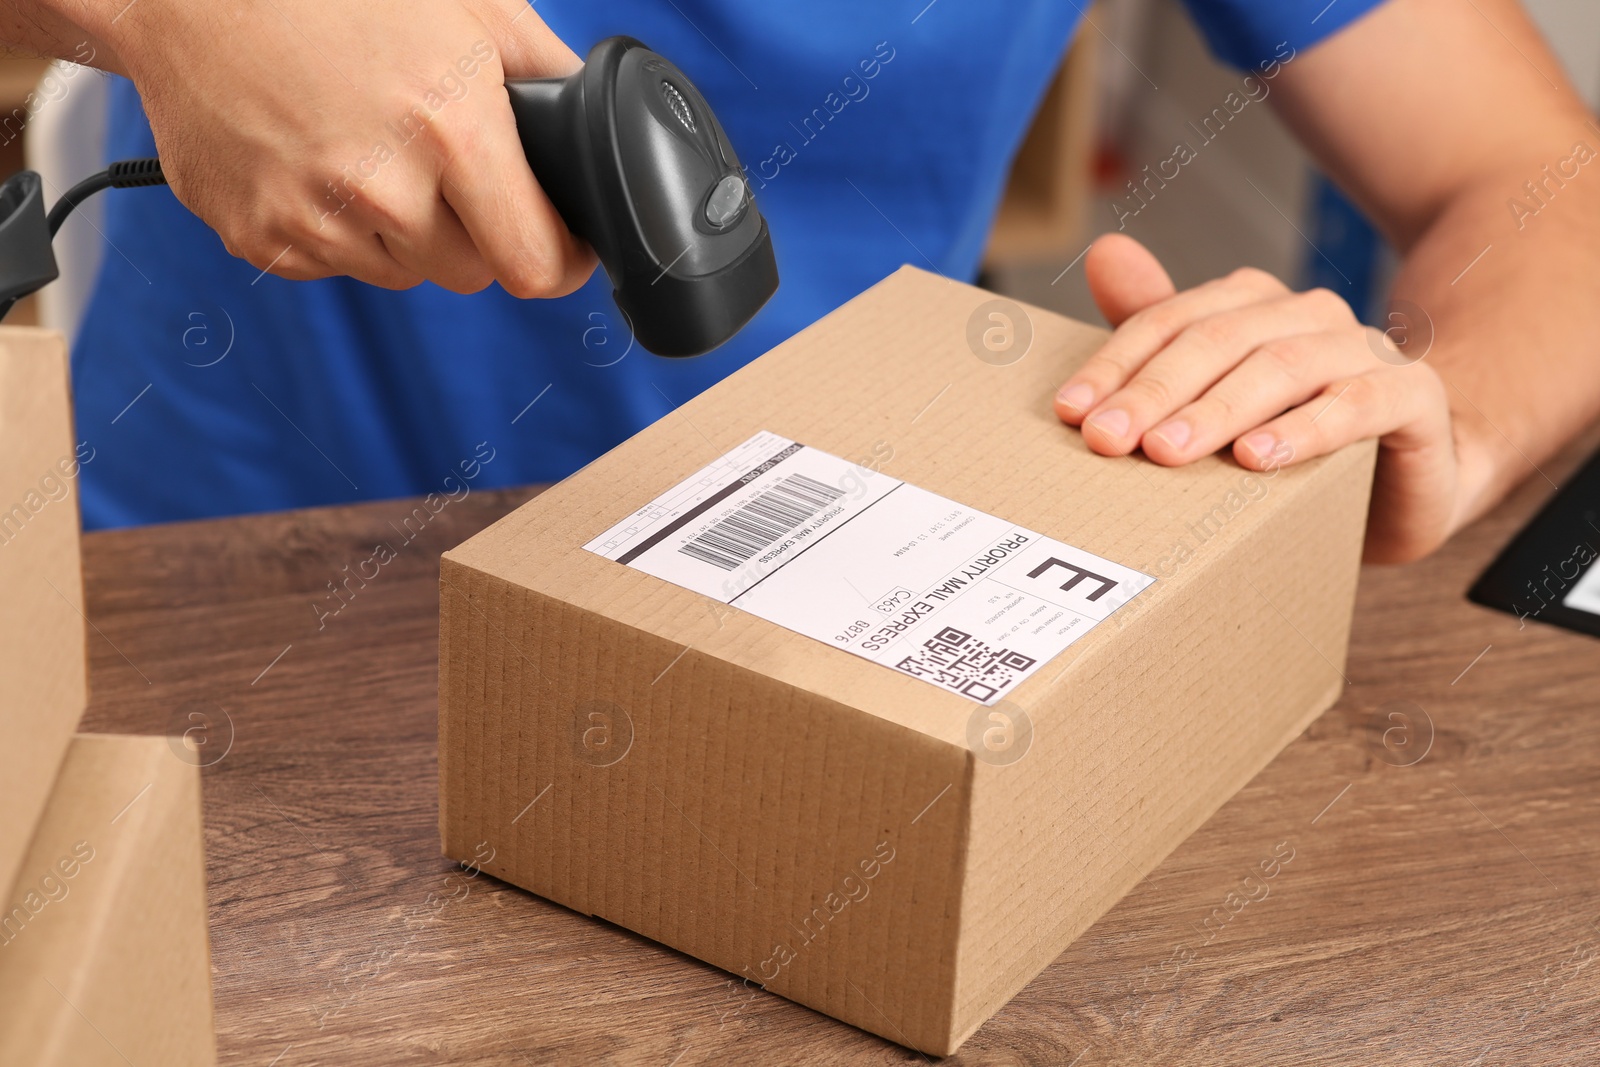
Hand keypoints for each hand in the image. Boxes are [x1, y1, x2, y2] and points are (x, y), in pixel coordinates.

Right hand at [90, 0, 596, 295]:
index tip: (561, 247)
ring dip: (408, 233)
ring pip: (406, 272)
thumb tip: (590, 127)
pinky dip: (342, 231)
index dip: (560, 259)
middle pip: (473, 273)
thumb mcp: (468, 5)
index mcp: (451, 130)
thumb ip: (543, 74)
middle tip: (447, 169)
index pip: (535, 264)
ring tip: (375, 150)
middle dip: (477, 232)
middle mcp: (385, 188)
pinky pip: (337, 267)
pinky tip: (321, 163)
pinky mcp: (262, 240)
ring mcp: (317, 222)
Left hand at [1054, 234, 1457, 562]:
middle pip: (1217, 342)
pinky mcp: (1411, 396)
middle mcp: (1306, 314)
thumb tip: (1102, 252)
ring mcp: (1364, 349)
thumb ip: (1160, 333)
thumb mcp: (1216, 396)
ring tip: (1167, 451)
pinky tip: (1256, 458)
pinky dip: (1303, 430)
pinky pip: (1356, 405)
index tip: (1071, 413)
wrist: (1405, 487)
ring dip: (1217, 410)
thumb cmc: (1295, 440)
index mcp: (1252, 306)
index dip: (1116, 365)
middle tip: (1107, 440)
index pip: (1169, 323)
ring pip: (1280, 367)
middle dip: (1154, 392)